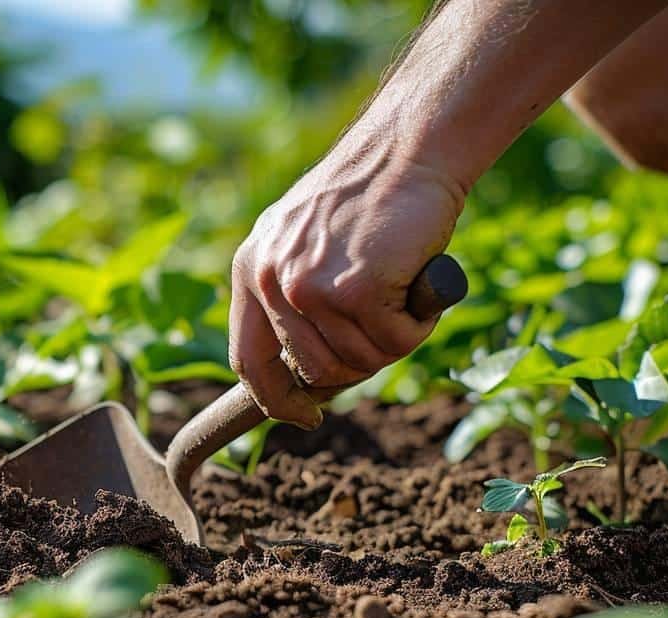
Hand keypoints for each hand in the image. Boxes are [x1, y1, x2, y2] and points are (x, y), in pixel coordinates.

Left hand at [228, 131, 466, 428]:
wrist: (407, 150)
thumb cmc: (369, 200)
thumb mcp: (306, 242)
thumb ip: (292, 298)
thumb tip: (305, 378)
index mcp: (252, 271)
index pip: (249, 363)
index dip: (276, 400)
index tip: (303, 417)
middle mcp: (272, 282)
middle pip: (315, 372)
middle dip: (357, 362)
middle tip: (387, 322)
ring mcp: (311, 288)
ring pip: (359, 361)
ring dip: (393, 338)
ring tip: (404, 289)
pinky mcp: (356, 291)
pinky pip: (395, 343)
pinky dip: (417, 324)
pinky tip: (419, 282)